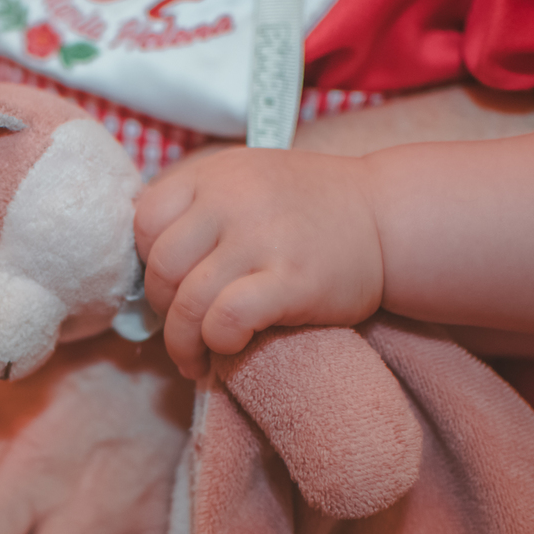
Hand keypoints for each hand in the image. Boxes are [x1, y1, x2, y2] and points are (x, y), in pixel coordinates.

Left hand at [134, 147, 384, 377]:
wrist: (390, 219)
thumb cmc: (309, 210)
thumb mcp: (247, 182)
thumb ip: (197, 208)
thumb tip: (142, 264)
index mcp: (215, 175)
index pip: (144, 220)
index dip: (145, 262)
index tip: (169, 284)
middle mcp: (233, 199)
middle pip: (160, 268)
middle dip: (163, 310)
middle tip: (183, 328)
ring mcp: (262, 238)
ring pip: (187, 302)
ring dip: (183, 343)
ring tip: (196, 359)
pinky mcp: (292, 279)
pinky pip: (226, 320)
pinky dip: (218, 342)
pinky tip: (229, 348)